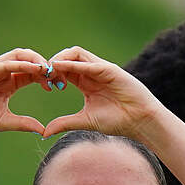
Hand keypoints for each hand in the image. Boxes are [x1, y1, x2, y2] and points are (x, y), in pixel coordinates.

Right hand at [0, 49, 51, 141]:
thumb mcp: (5, 121)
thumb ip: (24, 123)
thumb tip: (43, 130)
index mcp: (8, 84)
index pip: (32, 73)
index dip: (47, 77)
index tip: (59, 86)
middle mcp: (2, 73)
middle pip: (29, 60)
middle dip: (45, 66)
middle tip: (58, 77)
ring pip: (19, 56)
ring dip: (36, 60)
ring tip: (49, 70)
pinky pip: (7, 63)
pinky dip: (22, 64)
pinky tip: (35, 69)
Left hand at [41, 46, 164, 142]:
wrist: (139, 121)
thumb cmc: (117, 121)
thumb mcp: (85, 121)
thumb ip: (65, 123)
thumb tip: (44, 132)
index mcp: (86, 82)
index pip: (64, 70)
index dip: (51, 74)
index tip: (45, 86)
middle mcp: (92, 72)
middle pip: (67, 57)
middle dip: (53, 64)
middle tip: (44, 77)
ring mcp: (101, 69)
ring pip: (76, 53)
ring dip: (61, 59)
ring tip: (51, 71)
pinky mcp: (110, 69)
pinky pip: (88, 62)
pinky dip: (74, 64)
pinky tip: (62, 69)